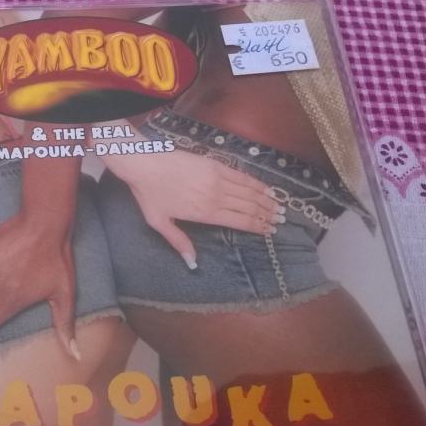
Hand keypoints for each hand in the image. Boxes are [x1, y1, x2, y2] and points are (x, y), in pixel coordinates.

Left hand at [104, 150, 283, 268]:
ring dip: (266, 200)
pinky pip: (241, 175)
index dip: (257, 226)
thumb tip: (192, 263)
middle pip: (248, 207)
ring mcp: (217, 179)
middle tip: (280, 220)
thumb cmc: (150, 194)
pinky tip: (265, 188)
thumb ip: (178, 241)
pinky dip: (256, 183)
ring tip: (279, 206)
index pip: (239, 221)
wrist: (145, 163)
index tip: (269, 231)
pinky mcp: (215, 164)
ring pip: (249, 192)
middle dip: (266, 215)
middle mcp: (216, 196)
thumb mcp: (159, 222)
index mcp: (205, 213)